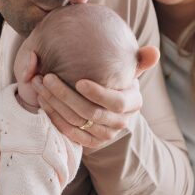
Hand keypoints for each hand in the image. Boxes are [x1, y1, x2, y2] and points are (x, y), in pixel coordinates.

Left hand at [32, 45, 158, 148]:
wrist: (108, 103)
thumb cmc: (117, 79)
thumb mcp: (130, 68)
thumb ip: (141, 59)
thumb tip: (154, 52)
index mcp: (133, 103)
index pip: (117, 102)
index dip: (98, 93)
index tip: (79, 81)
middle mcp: (120, 122)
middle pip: (91, 113)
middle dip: (66, 95)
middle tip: (48, 77)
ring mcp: (105, 135)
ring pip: (77, 122)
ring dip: (55, 104)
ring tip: (39, 84)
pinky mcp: (90, 142)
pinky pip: (69, 132)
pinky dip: (54, 116)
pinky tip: (42, 100)